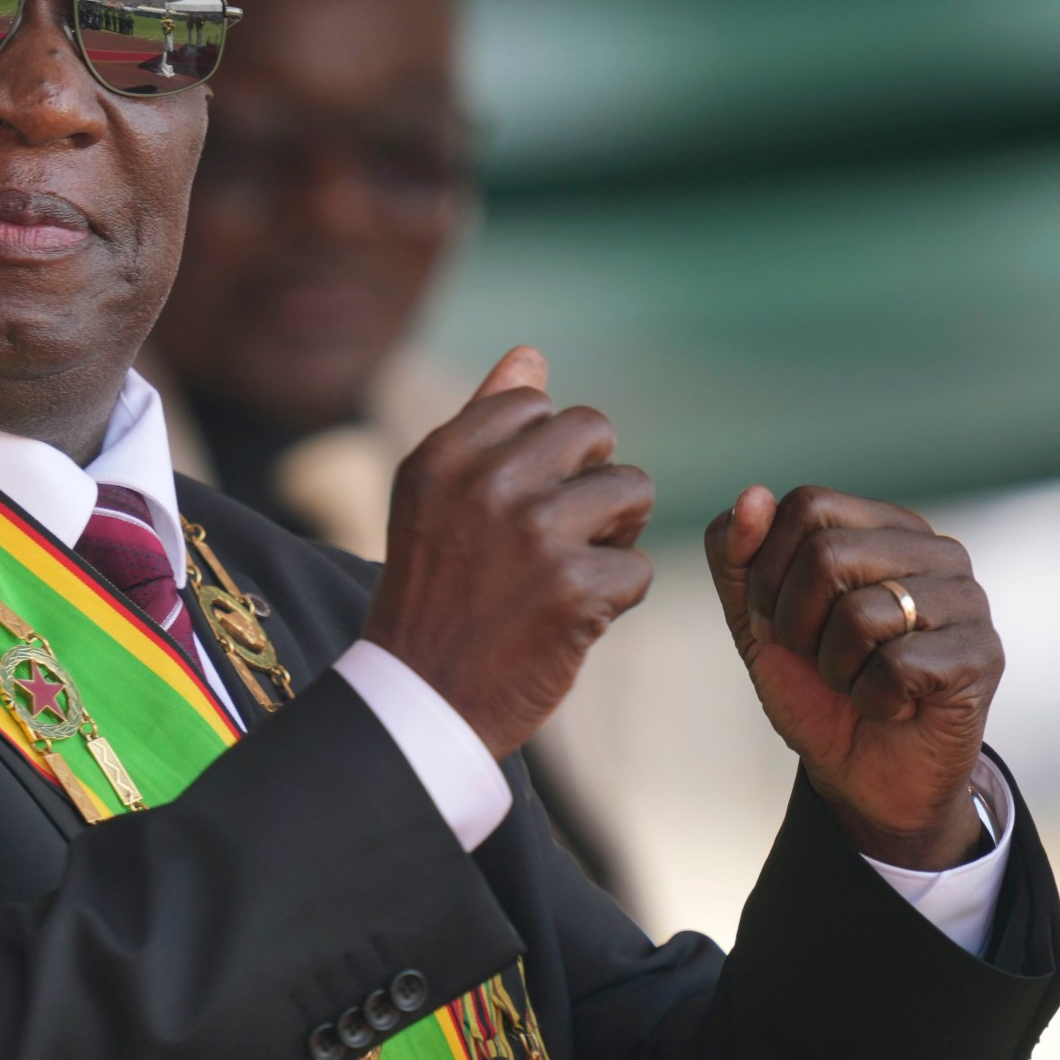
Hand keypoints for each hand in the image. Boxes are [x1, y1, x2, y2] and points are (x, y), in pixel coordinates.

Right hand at [364, 348, 654, 758]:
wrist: (419, 704)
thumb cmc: (433, 597)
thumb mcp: (433, 499)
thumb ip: (481, 421)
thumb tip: (531, 355)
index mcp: (444, 454)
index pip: (537, 404)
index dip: (545, 453)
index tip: (518, 500)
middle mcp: (486, 482)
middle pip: (595, 432)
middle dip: (592, 479)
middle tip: (561, 533)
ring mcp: (532, 534)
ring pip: (632, 491)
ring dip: (615, 536)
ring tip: (570, 573)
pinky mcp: (576, 589)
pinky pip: (639, 567)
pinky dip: (615, 599)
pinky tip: (570, 619)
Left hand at [704, 485, 1000, 869]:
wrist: (860, 771)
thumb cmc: (814, 684)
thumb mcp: (756, 618)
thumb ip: (737, 554)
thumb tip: (752, 494)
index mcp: (881, 526)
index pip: (807, 504)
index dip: (768, 569)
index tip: (778, 616)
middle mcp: (934, 550)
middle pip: (827, 554)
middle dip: (795, 622)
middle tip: (818, 656)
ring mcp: (967, 599)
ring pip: (859, 613)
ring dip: (834, 667)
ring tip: (858, 679)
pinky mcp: (984, 654)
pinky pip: (897, 666)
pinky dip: (872, 698)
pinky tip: (893, 705)